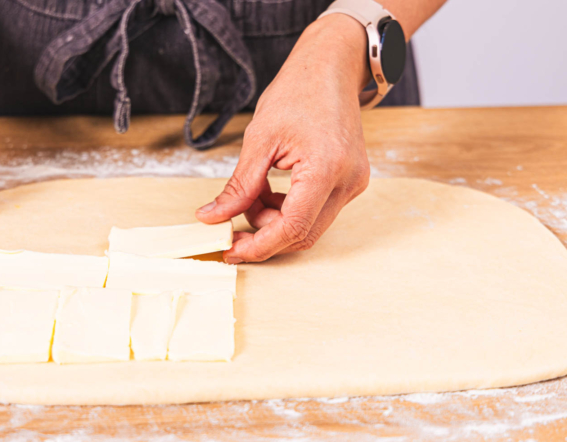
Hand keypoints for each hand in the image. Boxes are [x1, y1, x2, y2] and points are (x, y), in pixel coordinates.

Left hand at [196, 15, 370, 262]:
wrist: (331, 67)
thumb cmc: (299, 92)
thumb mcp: (259, 139)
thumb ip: (239, 186)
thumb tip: (213, 218)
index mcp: (326, 169)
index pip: (292, 228)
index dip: (259, 245)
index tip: (231, 249)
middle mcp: (347, 182)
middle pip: (302, 234)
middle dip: (264, 235)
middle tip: (232, 224)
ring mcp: (353, 184)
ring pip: (309, 226)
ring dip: (274, 221)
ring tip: (251, 196)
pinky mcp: (350, 183)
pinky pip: (316, 212)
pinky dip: (288, 210)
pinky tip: (269, 192)